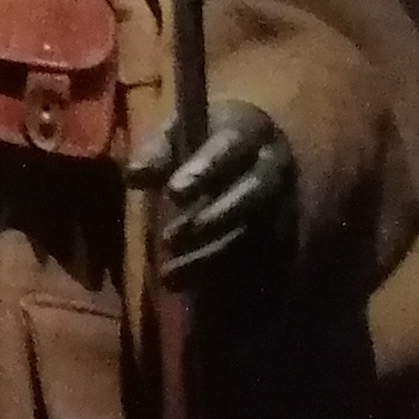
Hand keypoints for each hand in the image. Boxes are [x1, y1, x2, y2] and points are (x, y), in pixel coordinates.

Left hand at [131, 101, 296, 288]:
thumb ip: (157, 151)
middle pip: (254, 192)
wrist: (247, 151)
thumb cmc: (202, 139)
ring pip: (255, 230)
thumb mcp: (177, 133)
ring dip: (213, 255)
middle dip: (214, 217)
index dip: (206, 168)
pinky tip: (192, 290)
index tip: (175, 192)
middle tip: (170, 239)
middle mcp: (273, 164)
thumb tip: (135, 174)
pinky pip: (260, 258)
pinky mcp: (281, 232)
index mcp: (248, 129)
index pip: (232, 145)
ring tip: (170, 275)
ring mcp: (283, 199)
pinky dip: (227, 274)